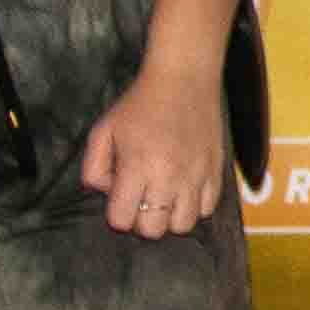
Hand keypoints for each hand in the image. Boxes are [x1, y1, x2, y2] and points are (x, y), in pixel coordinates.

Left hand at [85, 53, 242, 238]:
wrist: (183, 79)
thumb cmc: (139, 105)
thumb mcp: (103, 131)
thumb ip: (93, 169)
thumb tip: (106, 194)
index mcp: (137, 165)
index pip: (122, 220)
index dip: (117, 213)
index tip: (120, 197)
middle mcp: (169, 175)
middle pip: (153, 230)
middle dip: (141, 220)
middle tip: (141, 198)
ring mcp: (196, 175)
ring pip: (183, 225)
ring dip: (169, 217)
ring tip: (164, 196)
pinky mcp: (216, 171)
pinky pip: (207, 210)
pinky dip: (194, 206)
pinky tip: (184, 188)